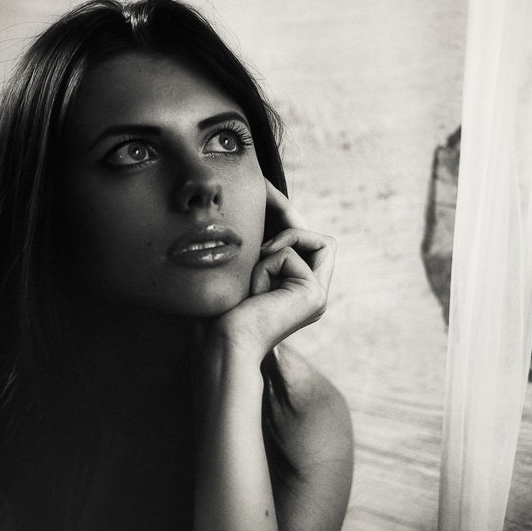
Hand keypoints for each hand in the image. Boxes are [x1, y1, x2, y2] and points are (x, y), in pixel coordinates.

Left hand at [213, 180, 336, 362]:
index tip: (260, 189)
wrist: (218, 341)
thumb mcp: (236, 268)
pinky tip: (257, 284)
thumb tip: (251, 201)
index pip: (300, 240)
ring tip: (256, 262)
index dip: (284, 213)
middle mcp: (309, 293)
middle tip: (260, 193)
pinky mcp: (315, 295)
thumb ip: (253, 245)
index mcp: (292, 289)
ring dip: (281, 243)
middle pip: (313, 236)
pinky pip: (298, 251)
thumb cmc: (215, 311)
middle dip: (286, 212)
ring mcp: (316, 296)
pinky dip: (273, 259)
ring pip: (315, 239)